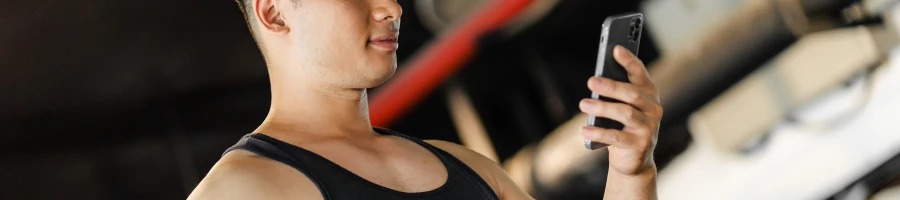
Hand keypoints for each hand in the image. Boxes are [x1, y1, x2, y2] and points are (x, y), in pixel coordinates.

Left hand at [579, 45, 661, 175]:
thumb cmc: (623, 125)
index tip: (616, 48)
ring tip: (583, 104)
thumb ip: (614, 93)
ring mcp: (648, 127)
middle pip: (632, 93)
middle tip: (591, 81)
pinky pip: (617, 136)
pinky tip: (584, 130)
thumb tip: (596, 80)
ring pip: (626, 113)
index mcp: (648, 94)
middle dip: (611, 86)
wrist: (634, 159)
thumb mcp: (621, 106)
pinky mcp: (639, 145)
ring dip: (603, 107)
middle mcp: (653, 108)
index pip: (640, 74)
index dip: (629, 61)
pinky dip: (599, 132)